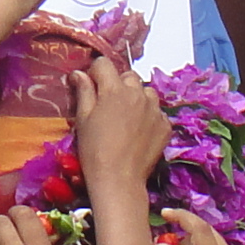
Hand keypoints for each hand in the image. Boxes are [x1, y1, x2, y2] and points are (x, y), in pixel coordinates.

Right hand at [70, 55, 165, 198]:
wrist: (119, 180)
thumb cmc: (94, 150)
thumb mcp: (83, 119)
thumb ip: (83, 92)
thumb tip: (79, 73)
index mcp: (114, 90)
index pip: (104, 64)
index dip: (95, 73)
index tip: (91, 86)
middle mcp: (138, 94)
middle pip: (128, 76)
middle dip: (117, 85)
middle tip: (108, 106)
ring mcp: (155, 109)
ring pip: (145, 92)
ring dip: (136, 98)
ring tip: (126, 118)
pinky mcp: (165, 125)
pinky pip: (156, 111)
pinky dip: (148, 116)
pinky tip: (138, 132)